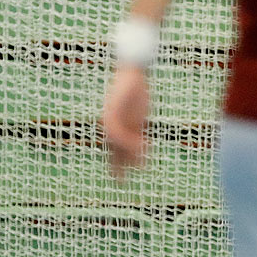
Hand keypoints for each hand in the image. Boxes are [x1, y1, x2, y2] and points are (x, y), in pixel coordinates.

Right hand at [100, 66, 150, 180]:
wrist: (133, 74)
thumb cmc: (125, 85)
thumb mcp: (120, 101)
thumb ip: (118, 119)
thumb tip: (118, 134)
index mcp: (108, 121)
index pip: (115, 139)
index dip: (127, 145)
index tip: (141, 146)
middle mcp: (116, 125)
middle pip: (116, 149)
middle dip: (118, 166)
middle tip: (120, 182)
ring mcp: (127, 124)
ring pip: (129, 146)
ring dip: (134, 159)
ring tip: (141, 170)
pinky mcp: (137, 121)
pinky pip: (139, 137)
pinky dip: (143, 147)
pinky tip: (148, 155)